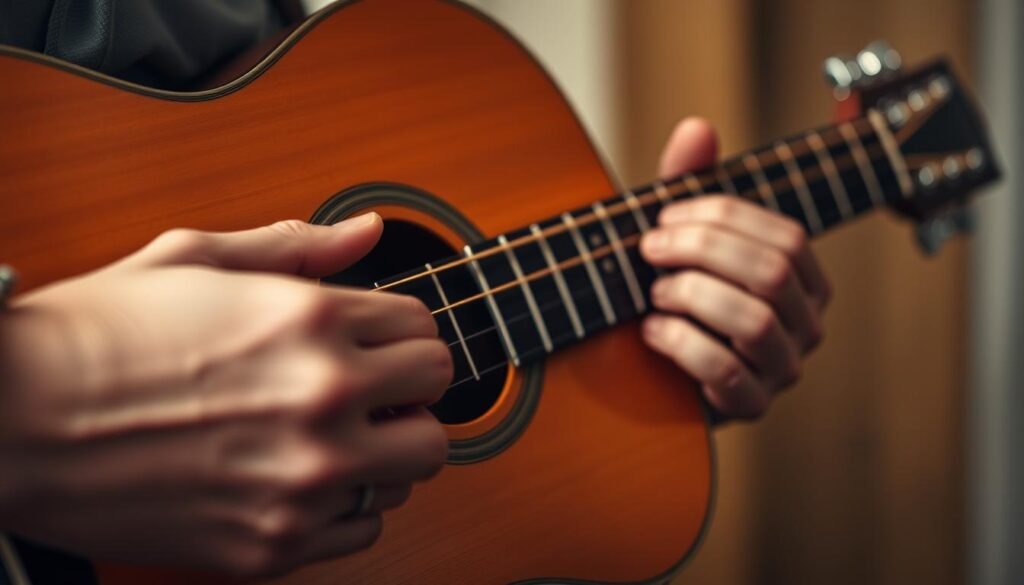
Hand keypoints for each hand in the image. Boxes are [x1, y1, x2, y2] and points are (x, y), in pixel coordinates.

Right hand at [0, 215, 452, 576]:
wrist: (11, 422)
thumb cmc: (95, 335)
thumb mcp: (194, 259)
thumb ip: (298, 245)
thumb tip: (367, 229)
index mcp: (313, 320)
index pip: (423, 325)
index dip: (396, 330)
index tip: (370, 340)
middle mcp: (324, 399)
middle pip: (437, 388)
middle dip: (407, 380)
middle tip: (366, 384)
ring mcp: (305, 479)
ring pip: (420, 462)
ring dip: (390, 442)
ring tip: (337, 431)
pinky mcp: (278, 543)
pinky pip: (370, 526)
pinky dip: (351, 503)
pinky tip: (305, 479)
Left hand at [640, 119, 831, 419]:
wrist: (652, 370)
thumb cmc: (673, 293)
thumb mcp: (678, 237)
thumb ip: (688, 185)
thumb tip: (697, 127)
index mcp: (805, 278)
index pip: (786, 235)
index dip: (721, 219)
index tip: (663, 218)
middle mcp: (807, 323)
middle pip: (774, 272)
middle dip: (702, 251)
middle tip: (648, 250)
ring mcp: (783, 368)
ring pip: (755, 321)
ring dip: (691, 297)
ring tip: (653, 295)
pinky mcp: (752, 406)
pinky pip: (727, 373)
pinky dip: (681, 345)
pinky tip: (650, 332)